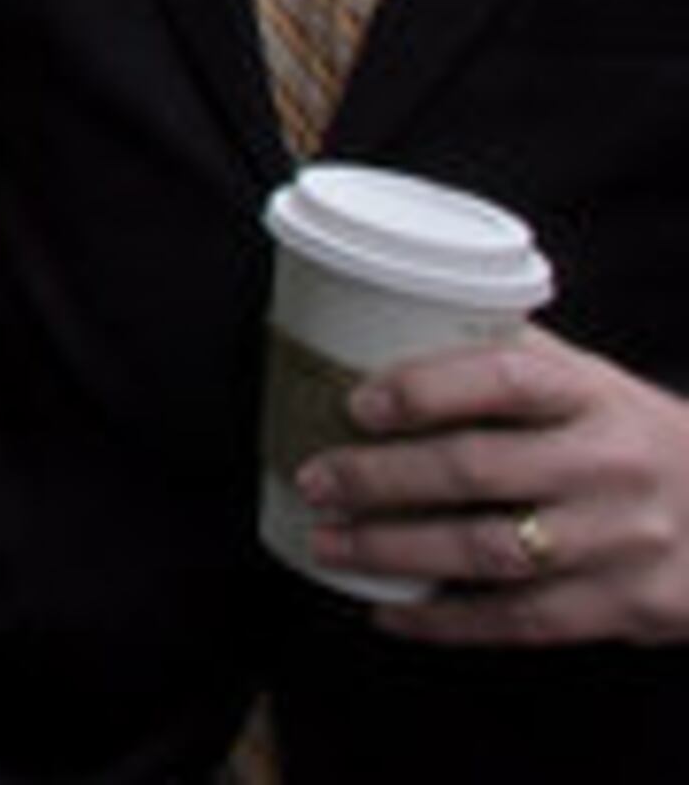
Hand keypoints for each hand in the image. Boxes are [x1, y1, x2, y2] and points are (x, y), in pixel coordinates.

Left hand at [297, 325, 688, 644]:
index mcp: (595, 395)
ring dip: (395, 551)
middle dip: (380, 478)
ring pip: (489, 551)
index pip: (506, 379)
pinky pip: (521, 620)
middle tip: (315, 480)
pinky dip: (444, 620)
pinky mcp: (630, 607)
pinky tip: (389, 610)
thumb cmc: (633, 438)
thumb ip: (508, 362)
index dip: (425, 389)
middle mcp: (612, 464)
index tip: (357, 402)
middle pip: (478, 470)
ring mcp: (624, 540)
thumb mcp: (590, 384)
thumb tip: (378, 329)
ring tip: (329, 542)